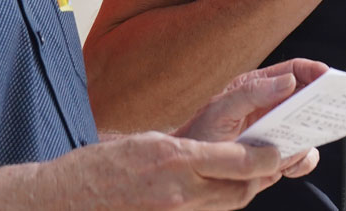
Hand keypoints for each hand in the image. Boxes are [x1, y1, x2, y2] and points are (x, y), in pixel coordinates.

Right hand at [54, 132, 290, 209]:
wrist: (66, 200)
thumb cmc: (99, 167)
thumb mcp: (145, 142)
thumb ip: (183, 148)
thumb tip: (214, 153)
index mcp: (174, 157)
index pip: (239, 160)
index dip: (266, 157)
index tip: (279, 148)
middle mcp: (178, 189)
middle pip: (240, 189)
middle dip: (264, 176)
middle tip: (278, 161)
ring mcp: (175, 210)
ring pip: (228, 204)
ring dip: (246, 190)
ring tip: (257, 175)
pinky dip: (220, 203)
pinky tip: (223, 191)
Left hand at [175, 59, 325, 178]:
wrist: (191, 170)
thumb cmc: (201, 134)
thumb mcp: (222, 108)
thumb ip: (252, 92)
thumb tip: (288, 80)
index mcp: (260, 88)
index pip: (293, 71)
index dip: (313, 70)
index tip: (328, 76)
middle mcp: (273, 108)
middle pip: (308, 99)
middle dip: (323, 102)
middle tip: (335, 106)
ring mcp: (277, 132)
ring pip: (309, 128)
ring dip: (313, 133)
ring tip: (304, 139)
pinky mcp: (278, 157)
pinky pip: (301, 157)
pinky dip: (302, 161)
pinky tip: (290, 164)